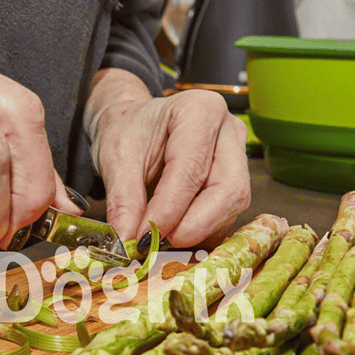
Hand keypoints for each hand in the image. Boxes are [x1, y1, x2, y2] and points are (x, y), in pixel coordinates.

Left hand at [85, 68, 251, 247]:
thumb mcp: (116, 159)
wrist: (134, 127)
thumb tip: (127, 241)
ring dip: (196, 232)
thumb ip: (124, 200)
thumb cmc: (128, 132)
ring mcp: (237, 160)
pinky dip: (198, 234)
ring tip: (158, 239)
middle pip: (228, 190)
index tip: (145, 236)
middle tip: (158, 244)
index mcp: (200, 110)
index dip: (170, 209)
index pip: (192, 168)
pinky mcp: (234, 186)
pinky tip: (171, 234)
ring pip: (230, 209)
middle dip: (195, 225)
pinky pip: (225, 219)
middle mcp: (229, 132)